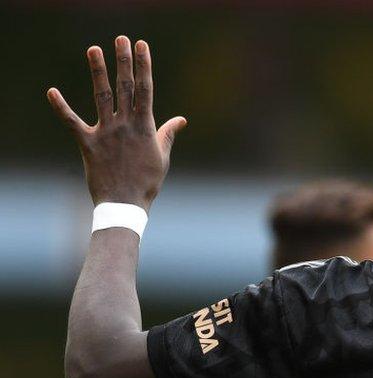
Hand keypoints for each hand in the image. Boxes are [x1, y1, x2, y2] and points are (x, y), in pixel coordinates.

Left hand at [47, 36, 185, 210]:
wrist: (125, 204)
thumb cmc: (146, 182)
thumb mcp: (162, 156)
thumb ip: (167, 134)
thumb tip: (181, 119)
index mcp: (145, 127)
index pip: (146, 90)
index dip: (144, 66)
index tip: (142, 46)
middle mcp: (125, 125)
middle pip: (125, 87)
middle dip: (124, 61)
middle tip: (121, 39)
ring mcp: (106, 133)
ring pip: (102, 96)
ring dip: (98, 71)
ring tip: (93, 49)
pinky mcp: (88, 143)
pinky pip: (72, 122)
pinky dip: (61, 107)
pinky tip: (52, 91)